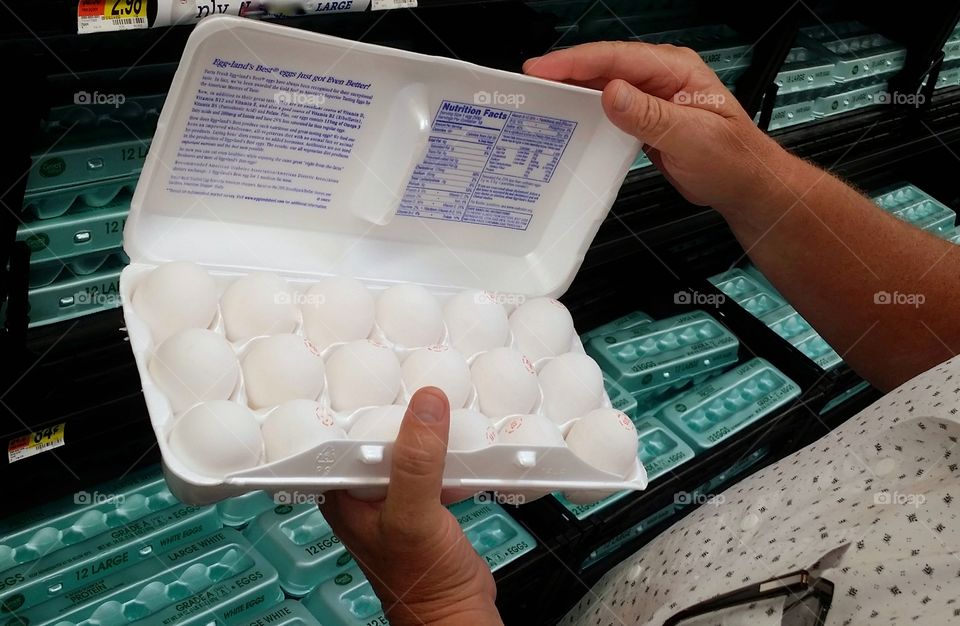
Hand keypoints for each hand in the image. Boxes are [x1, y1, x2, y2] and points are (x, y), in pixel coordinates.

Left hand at [320, 387, 501, 625]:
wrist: (459, 614)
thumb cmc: (423, 582)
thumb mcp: (414, 515)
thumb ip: (417, 461)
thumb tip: (426, 403)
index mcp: (344, 492)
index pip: (346, 432)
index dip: (366, 403)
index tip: (389, 375)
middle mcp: (365, 492)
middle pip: (382, 435)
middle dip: (405, 411)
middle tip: (423, 376)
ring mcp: (397, 497)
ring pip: (412, 448)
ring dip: (432, 432)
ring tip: (447, 404)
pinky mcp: (427, 503)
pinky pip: (436, 466)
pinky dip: (452, 455)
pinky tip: (467, 444)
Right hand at [523, 41, 789, 213]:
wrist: (742, 186)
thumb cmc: (732, 160)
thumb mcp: (692, 137)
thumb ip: (650, 115)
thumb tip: (611, 93)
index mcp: (675, 69)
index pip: (617, 58)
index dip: (576, 61)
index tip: (544, 68)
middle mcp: (660, 77)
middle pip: (603, 67)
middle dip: (565, 72)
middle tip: (530, 83)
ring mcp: (650, 97)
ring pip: (602, 87)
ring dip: (572, 93)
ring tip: (539, 99)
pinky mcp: (643, 119)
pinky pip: (608, 110)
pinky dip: (585, 114)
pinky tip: (567, 121)